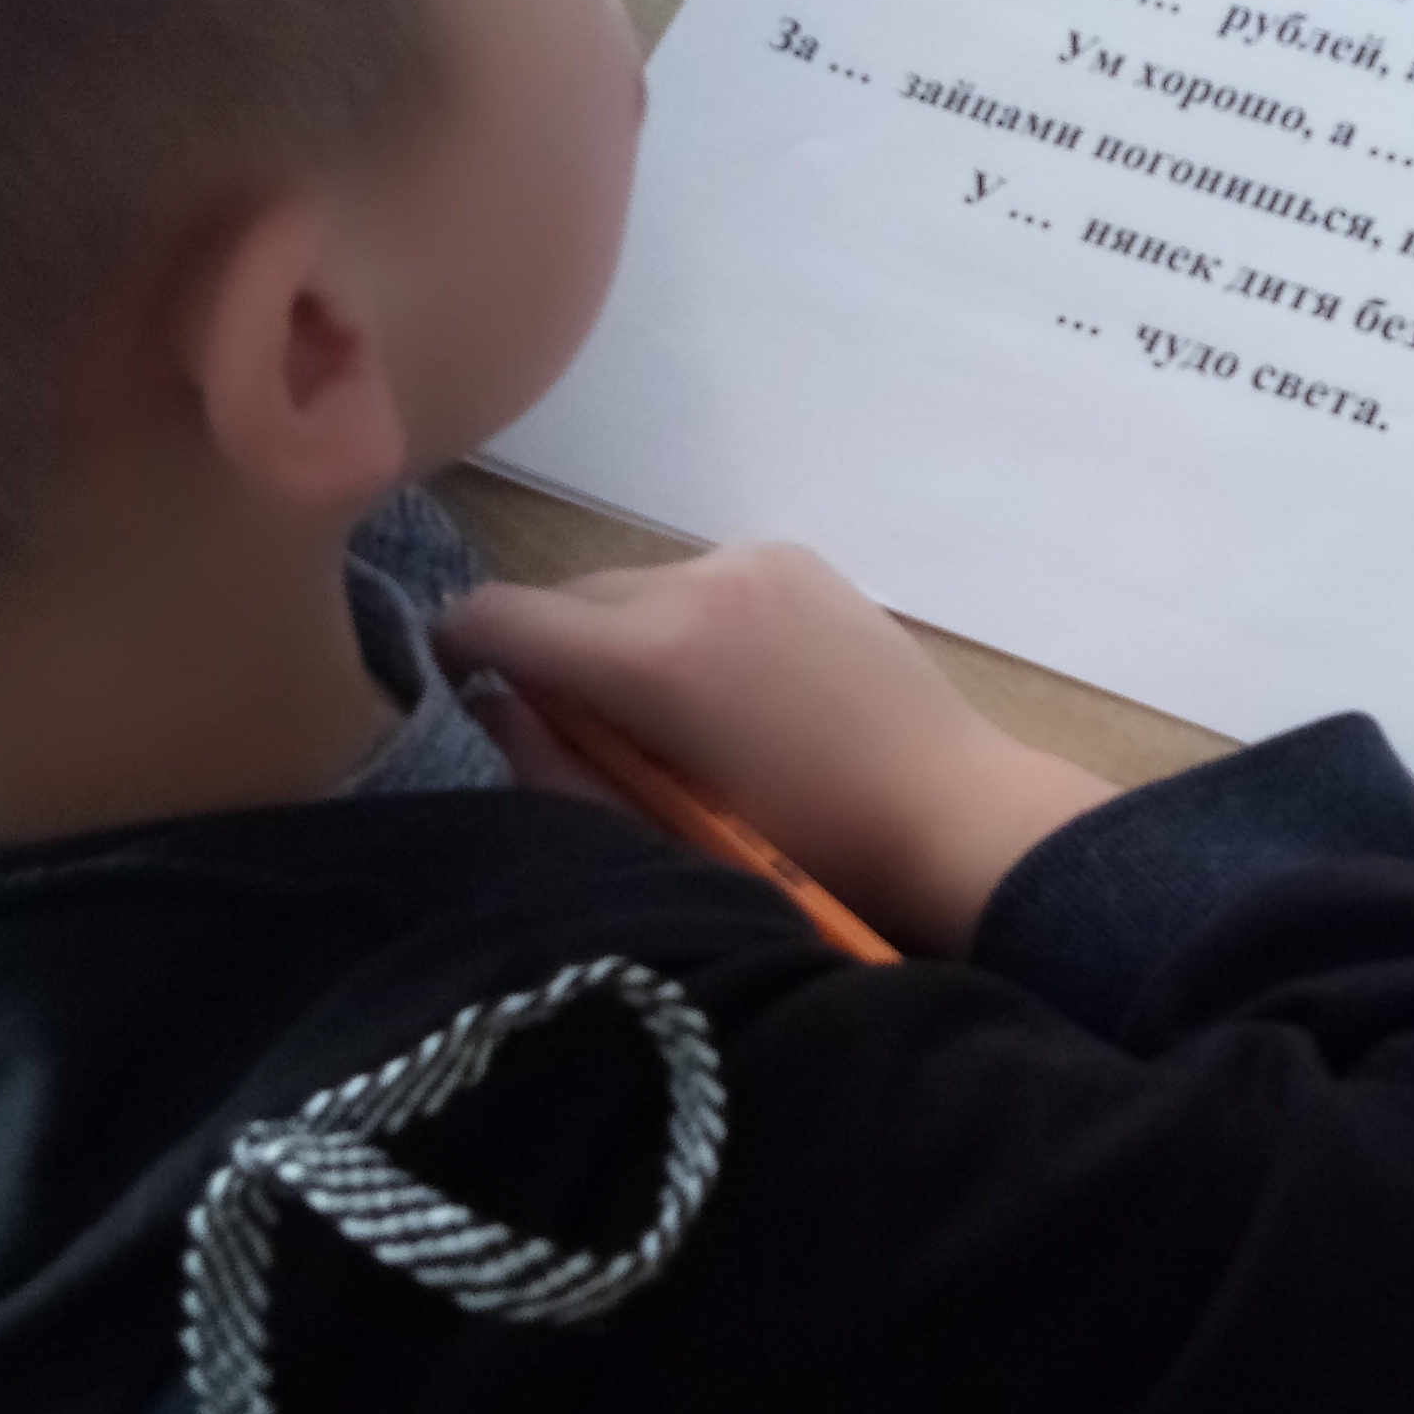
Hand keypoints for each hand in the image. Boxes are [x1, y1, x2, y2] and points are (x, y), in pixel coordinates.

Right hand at [441, 545, 1114, 956]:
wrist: (953, 817)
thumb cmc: (805, 855)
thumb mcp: (659, 833)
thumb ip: (556, 770)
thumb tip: (490, 710)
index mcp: (652, 653)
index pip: (497, 618)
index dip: (460, 657)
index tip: (462, 700)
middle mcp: (694, 580)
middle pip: (565, 598)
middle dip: (552, 656)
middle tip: (582, 736)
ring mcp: (751, 557)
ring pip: (632, 587)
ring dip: (622, 638)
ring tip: (665, 719)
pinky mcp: (795, 557)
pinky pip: (698, 580)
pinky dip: (687, 622)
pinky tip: (729, 688)